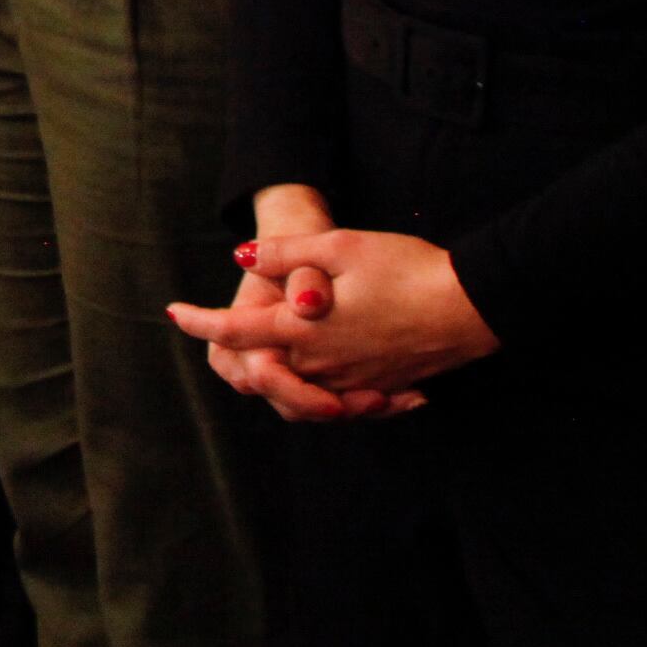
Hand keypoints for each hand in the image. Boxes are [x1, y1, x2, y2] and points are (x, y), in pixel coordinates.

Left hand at [167, 219, 490, 410]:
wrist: (473, 305)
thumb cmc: (407, 269)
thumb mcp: (341, 247)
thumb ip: (286, 254)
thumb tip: (241, 255)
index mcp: (303, 329)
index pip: (234, 332)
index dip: (199, 321)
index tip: (173, 312)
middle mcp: (322, 364)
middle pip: (263, 370)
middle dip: (241, 354)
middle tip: (227, 329)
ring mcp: (352, 382)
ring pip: (300, 390)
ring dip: (282, 375)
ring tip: (276, 351)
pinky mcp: (381, 388)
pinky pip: (341, 400)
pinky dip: (326, 389)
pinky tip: (331, 368)